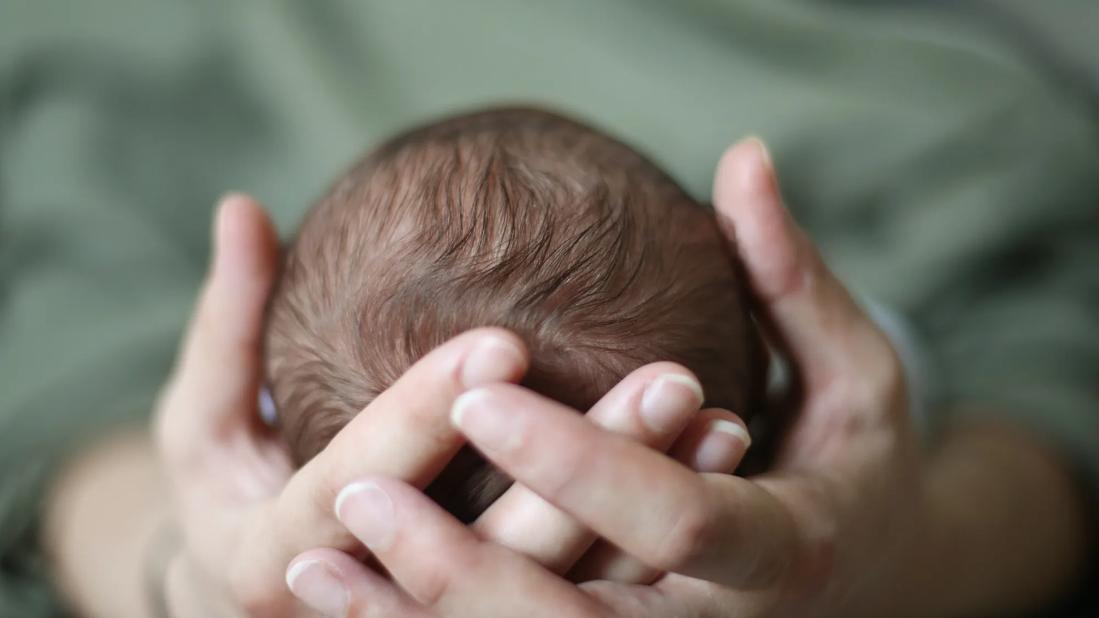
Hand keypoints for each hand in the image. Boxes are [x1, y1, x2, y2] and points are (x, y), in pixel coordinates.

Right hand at [154, 195, 748, 615]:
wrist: (245, 600)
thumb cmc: (225, 500)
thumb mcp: (202, 423)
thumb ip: (230, 323)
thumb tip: (242, 207)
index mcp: (277, 555)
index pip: (359, 487)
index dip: (422, 418)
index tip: (501, 342)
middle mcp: (357, 613)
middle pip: (487, 556)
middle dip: (581, 469)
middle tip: (669, 379)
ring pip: (557, 593)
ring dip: (642, 511)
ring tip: (721, 420)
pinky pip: (584, 603)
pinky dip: (648, 545)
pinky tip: (716, 463)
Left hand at [292, 138, 933, 616]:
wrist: (866, 575)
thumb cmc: (855, 461)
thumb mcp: (853, 372)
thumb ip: (792, 279)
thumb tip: (743, 158)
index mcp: (781, 549)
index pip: (678, 522)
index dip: (581, 464)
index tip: (481, 391)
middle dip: (464, 569)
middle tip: (353, 493)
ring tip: (312, 561)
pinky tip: (343, 592)